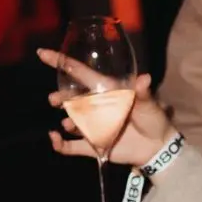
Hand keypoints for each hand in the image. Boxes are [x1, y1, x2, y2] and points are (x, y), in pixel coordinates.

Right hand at [37, 49, 175, 164]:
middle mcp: (96, 106)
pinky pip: (71, 146)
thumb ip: (143, 93)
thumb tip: (145, 78)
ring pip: (71, 120)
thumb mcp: (150, 104)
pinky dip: (60, 144)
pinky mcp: (94, 144)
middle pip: (71, 98)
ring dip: (66, 120)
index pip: (81, 73)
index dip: (62, 63)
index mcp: (107, 91)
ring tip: (67, 123)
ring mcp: (93, 125)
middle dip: (60, 97)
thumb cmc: (154, 119)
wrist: (158, 147)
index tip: (43, 53)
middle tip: (54, 99)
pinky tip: (55, 138)